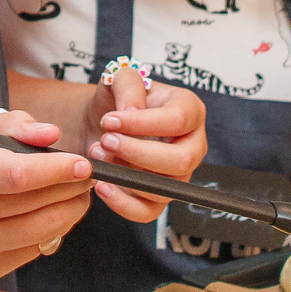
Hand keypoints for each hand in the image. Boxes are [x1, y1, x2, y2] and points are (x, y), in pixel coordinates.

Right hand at [0, 112, 94, 283]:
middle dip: (71, 187)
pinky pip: (31, 249)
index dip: (56, 168)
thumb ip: (7, 128)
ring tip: (79, 194)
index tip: (81, 162)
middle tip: (89, 175)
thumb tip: (50, 133)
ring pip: (40, 230)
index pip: (15, 173)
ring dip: (70, 211)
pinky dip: (51, 231)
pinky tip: (54, 215)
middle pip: (33, 202)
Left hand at [88, 67, 204, 223]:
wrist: (104, 124)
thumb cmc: (118, 101)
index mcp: (189, 110)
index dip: (141, 123)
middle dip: (138, 153)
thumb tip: (131, 111)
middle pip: (181, 160)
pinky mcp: (160, 198)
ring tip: (98, 155)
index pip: (178, 121)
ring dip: (126, 175)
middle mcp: (193, 145)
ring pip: (165, 189)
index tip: (109, 120)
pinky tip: (102, 185)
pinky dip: (122, 203)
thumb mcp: (120, 79)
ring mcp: (180, 175)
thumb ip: (127, 85)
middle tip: (105, 140)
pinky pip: (148, 212)